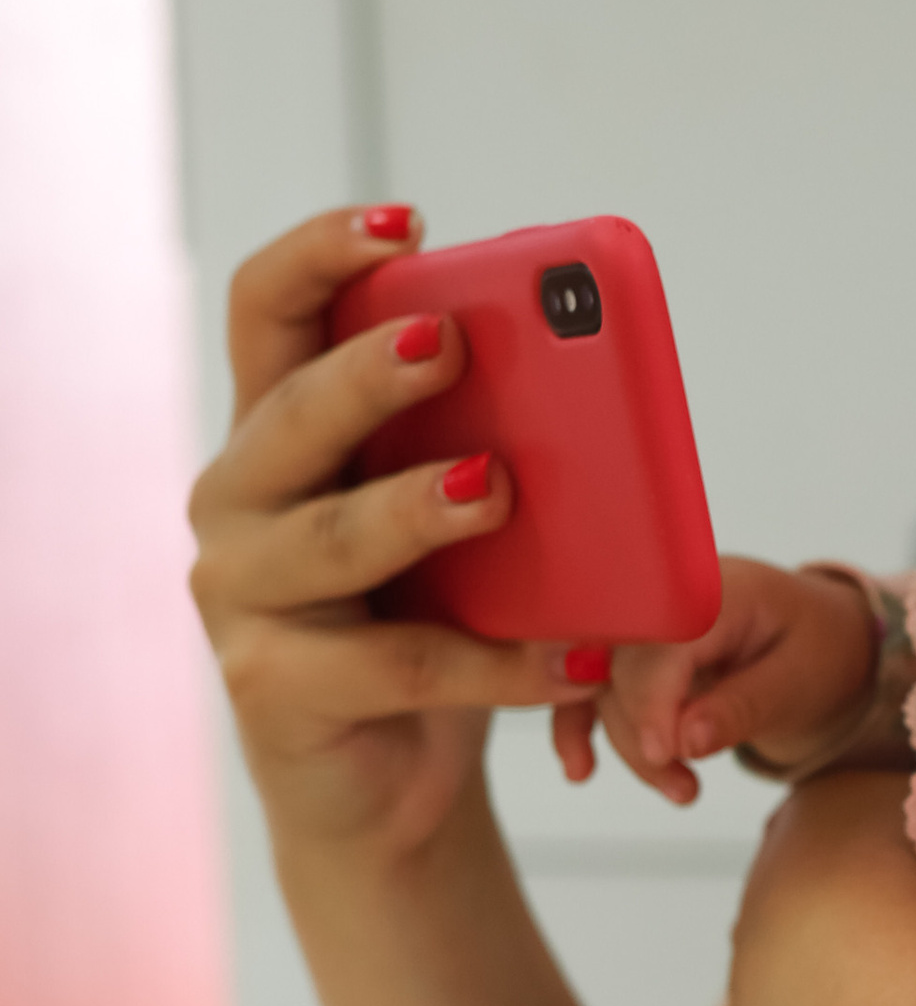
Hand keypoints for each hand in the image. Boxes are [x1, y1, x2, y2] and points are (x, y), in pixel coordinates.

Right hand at [188, 206, 556, 866]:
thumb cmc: (431, 621)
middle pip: (294, 411)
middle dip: (370, 372)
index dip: (320, 252)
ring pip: (335, 537)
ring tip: (499, 489)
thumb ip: (488, 447)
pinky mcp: (272, 686)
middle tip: (449, 343)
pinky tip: (574, 656)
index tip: (405, 221)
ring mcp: (240, 594)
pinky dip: (499, 663)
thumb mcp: (463, 524)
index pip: (267, 309)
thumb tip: (588, 387)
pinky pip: (400, 664)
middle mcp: (237, 498)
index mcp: (279, 428)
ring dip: (419, 508)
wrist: (392, 784)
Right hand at [549, 557, 878, 804]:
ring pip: (601, 684)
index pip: (662, 639)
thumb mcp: (799, 682)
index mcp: (718, 589)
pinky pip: (589, 687)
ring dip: (626, 744)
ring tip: (682, 790)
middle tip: (685, 787)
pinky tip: (580, 771)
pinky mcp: (633, 652)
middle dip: (643, 735)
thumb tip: (684, 740)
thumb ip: (742, 707)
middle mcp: (668, 596)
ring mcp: (645, 622)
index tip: (664, 754)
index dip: (652, 698)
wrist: (824, 639)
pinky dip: (580, 727)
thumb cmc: (819, 651)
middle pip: (622, 665)